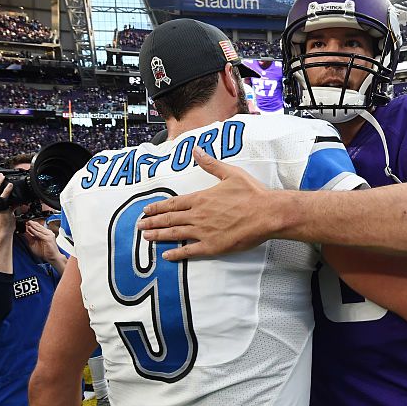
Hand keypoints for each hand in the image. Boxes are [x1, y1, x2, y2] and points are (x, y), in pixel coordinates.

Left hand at [24, 219, 60, 263]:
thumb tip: (25, 233)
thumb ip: (30, 239)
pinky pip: (39, 234)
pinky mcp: (48, 238)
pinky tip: (30, 229)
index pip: (38, 227)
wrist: (52, 257)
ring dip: (32, 226)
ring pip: (39, 229)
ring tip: (27, 223)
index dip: (32, 225)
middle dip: (32, 224)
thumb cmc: (45, 252)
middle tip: (26, 221)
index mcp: (45, 234)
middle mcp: (48, 233)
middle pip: (39, 226)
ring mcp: (48, 235)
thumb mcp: (34, 245)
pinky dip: (34, 231)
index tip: (25, 223)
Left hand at [137, 148, 272, 261]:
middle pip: (169, 219)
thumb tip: (196, 150)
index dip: (158, 207)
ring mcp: (203, 232)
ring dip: (159, 236)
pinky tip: (166, 256)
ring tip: (146, 238)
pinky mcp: (212, 246)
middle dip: (153, 222)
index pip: (173, 203)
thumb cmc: (251, 193)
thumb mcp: (230, 173)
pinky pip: (189, 251)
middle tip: (139, 226)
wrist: (267, 213)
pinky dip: (176, 254)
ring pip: (175, 234)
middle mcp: (198, 215)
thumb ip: (210, 163)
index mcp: (201, 198)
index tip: (146, 210)